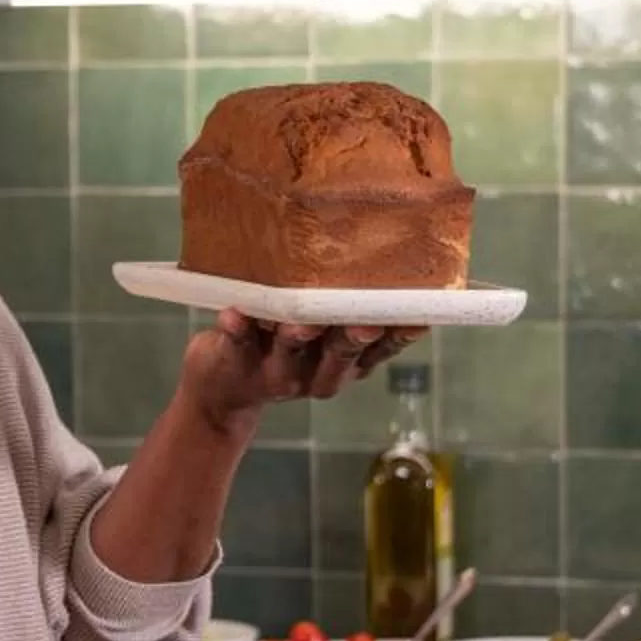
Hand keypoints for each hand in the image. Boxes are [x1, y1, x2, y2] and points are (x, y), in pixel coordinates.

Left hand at [180, 314, 420, 425]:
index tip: (417, 319)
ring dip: (297, 339)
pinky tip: (234, 314)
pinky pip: (239, 344)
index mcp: (346, 360)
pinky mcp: (237, 363)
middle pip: (340, 355)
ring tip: (298, 324)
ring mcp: (278, 372)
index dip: (399, 336)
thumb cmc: (284, 343)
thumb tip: (385, 249)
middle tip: (364, 325)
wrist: (223, 391)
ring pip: (291, 354)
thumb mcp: (325, 333)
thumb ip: (348, 306)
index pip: (381, 348)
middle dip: (352, 340)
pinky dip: (237, 330)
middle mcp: (318, 373)